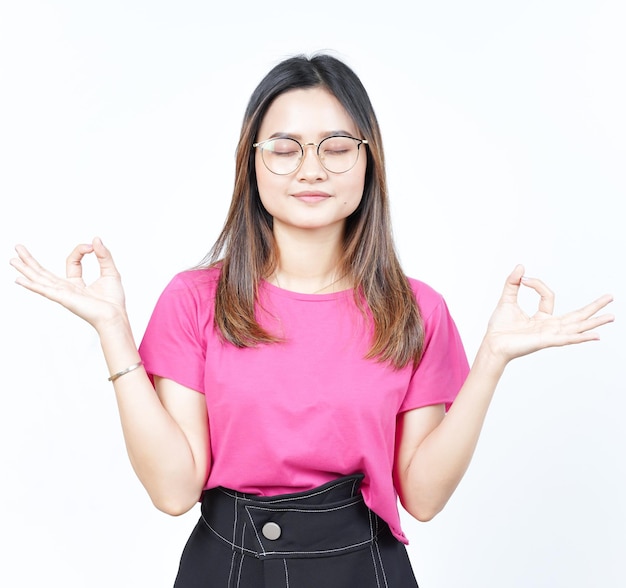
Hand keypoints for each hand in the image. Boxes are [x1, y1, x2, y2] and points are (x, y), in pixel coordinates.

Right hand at [10, 237, 127, 331]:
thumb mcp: (110, 271)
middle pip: (44, 272)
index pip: (72, 261)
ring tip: (12, 260)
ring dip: (26, 269)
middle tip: (17, 248)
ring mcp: (63, 294)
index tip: (92, 246)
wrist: (115, 316)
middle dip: (30, 260)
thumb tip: (96, 239)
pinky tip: (19, 280)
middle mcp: (67, 289)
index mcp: (77, 283)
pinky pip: (45, 290)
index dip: (80, 250)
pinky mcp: (63, 299)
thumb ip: (103, 255)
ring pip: (40, 279)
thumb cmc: (113, 300)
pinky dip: (32, 285)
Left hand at [483, 264, 613, 362]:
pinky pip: (566, 339)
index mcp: (541, 318)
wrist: (491, 344)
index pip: (549, 296)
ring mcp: (549, 335)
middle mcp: (549, 327)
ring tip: (611, 317)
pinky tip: (596, 336)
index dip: (537, 284)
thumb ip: (512, 283)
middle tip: (611, 298)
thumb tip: (521, 266)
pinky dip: (581, 337)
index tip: (523, 279)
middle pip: (576, 316)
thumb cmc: (499, 328)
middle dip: (594, 307)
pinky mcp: (545, 342)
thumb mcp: (506, 299)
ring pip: (576, 327)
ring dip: (594, 322)